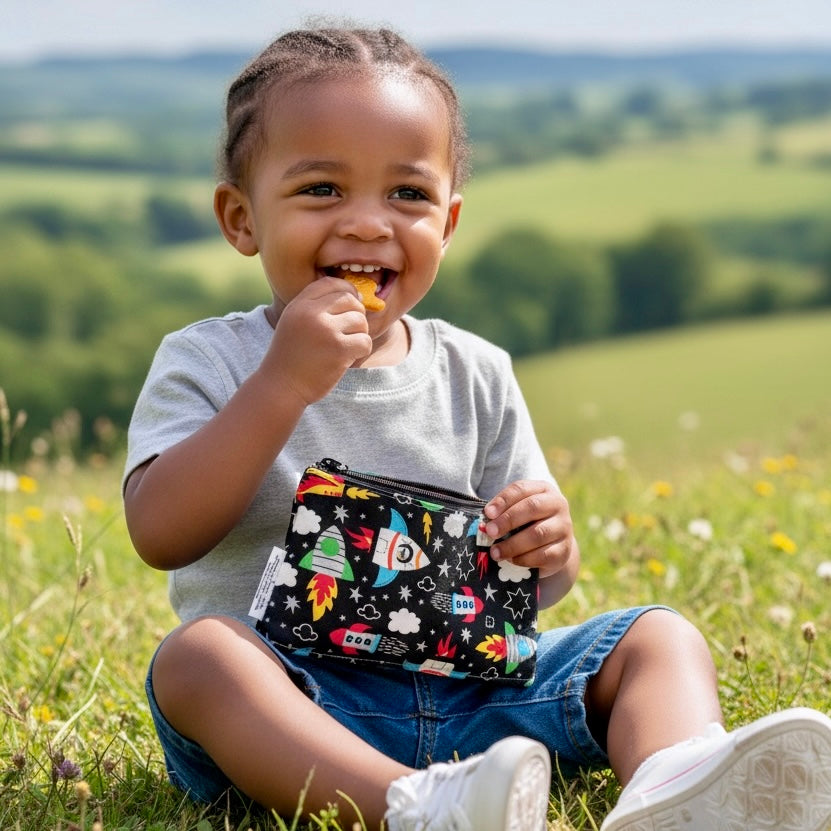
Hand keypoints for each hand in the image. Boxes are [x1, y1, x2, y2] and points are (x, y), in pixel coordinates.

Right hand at [262, 278, 372, 404]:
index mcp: (299, 304)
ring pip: (360, 320)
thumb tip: (354, 295)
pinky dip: (361, 350)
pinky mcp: (339, 350)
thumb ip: (315, 307)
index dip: (347, 290)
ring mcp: (326, 331)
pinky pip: (365, 341)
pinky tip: (348, 358)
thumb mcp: (294, 322)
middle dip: (356, 314)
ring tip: (346, 346)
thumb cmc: (291, 356)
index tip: (351, 304)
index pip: (331, 283)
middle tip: (350, 330)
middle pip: (350, 299)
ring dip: (359, 334)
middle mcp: (312, 313)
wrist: (281, 386)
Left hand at [482, 480, 574, 580]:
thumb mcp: (517, 511)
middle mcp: (558, 505)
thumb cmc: (527, 523)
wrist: (552, 546)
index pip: (522, 489)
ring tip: (495, 552)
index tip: (487, 513)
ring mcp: (564, 528)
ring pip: (538, 534)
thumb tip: (484, 523)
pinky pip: (543, 555)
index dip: (503, 500)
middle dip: (508, 520)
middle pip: (532, 507)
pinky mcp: (564, 551)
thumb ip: (502, 512)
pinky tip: (510, 560)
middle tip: (490, 531)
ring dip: (512, 544)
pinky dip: (523, 559)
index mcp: (543, 489)